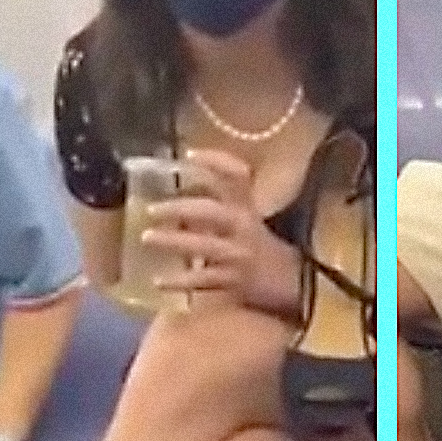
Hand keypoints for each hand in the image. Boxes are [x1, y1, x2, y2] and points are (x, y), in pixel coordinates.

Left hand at [141, 148, 286, 304]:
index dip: (216, 161)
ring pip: (202, 246)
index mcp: (250, 209)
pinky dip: (179, 282)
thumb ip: (222, 209)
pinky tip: (158, 281)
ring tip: (146, 238)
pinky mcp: (235, 283)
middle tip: (151, 209)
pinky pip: (202, 281)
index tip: (189, 154)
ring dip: (173, 241)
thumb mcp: (251, 223)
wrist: (295, 286)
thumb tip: (180, 202)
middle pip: (210, 212)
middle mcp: (244, 228)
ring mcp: (239, 256)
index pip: (238, 176)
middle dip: (179, 208)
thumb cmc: (266, 250)